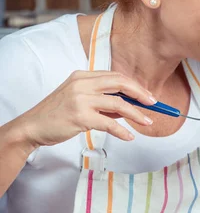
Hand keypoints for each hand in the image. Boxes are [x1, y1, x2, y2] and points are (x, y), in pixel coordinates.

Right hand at [18, 71, 155, 147]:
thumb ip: (103, 101)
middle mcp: (82, 84)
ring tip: (147, 122)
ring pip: (118, 103)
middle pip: (120, 83)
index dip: (135, 86)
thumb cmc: (58, 114)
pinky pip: (109, 123)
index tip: (148, 96)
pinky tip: (129, 136)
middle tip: (154, 104)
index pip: (116, 77)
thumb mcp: (80, 100)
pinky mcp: (80, 116)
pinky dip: (122, 131)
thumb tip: (130, 107)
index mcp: (83, 76)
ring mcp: (80, 99)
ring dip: (136, 114)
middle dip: (141, 94)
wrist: (32, 127)